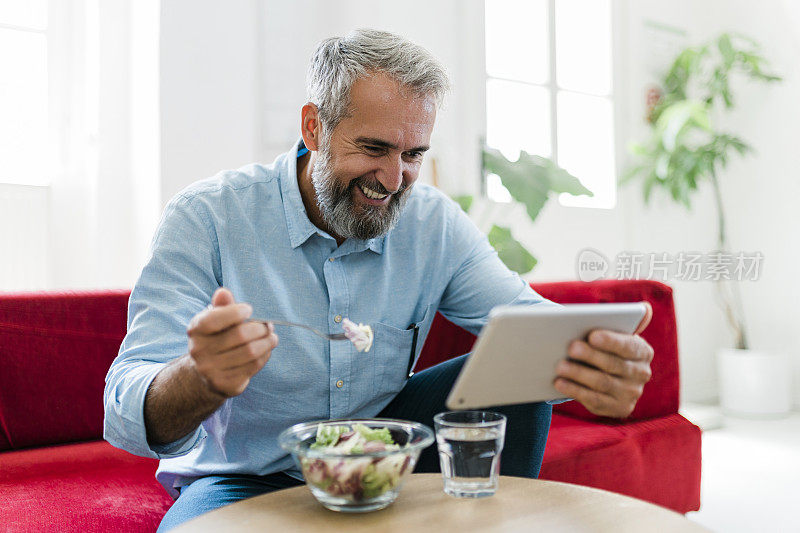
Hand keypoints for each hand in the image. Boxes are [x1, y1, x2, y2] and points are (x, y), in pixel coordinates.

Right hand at [186, 288, 277, 397]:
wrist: (204, 374)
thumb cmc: (216, 338)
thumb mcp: (215, 320)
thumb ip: (221, 306)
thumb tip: (223, 292)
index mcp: (195, 330)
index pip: (215, 319)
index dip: (235, 313)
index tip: (249, 309)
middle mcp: (199, 350)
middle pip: (240, 335)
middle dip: (260, 328)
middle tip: (269, 325)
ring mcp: (210, 370)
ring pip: (250, 352)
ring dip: (267, 343)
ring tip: (272, 337)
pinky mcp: (225, 384)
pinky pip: (253, 366)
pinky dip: (264, 356)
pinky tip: (265, 351)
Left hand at [553, 302, 653, 417]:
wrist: (606, 374)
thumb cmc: (603, 348)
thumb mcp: (610, 335)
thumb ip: (615, 323)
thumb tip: (639, 311)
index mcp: (643, 351)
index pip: (628, 346)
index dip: (610, 341)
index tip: (592, 335)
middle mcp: (642, 373)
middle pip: (613, 364)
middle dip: (590, 355)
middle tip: (570, 348)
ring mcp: (631, 393)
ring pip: (602, 383)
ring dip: (579, 374)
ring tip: (559, 366)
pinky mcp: (619, 408)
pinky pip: (595, 400)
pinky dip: (575, 390)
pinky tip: (559, 383)